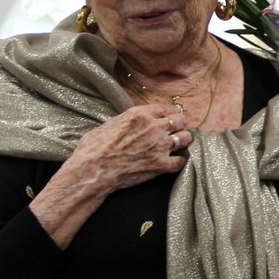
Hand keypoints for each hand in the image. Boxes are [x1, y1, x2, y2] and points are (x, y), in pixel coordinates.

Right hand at [30, 104, 190, 246]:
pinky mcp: (161, 164)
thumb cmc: (93, 148)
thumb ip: (127, 120)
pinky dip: (179, 162)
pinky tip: (173, 162)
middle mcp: (154, 127)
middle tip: (178, 130)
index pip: (165, 108)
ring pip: (185, 138)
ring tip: (179, 145)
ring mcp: (160, 145)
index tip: (171, 118)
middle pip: (180, 121)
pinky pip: (181, 161)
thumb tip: (132, 122)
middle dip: (180, 125)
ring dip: (183, 141)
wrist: (92, 170)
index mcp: (139, 114)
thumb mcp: (109, 124)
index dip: (170, 114)